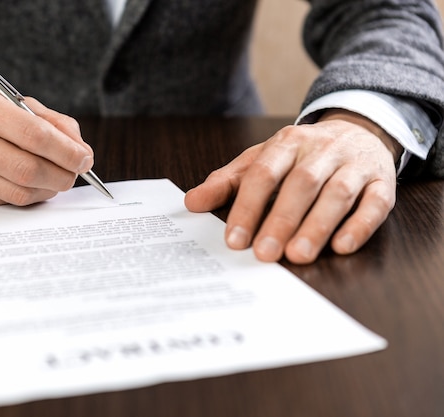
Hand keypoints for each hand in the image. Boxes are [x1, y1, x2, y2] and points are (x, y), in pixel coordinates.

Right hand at [0, 86, 93, 206]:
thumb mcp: (11, 103)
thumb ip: (51, 123)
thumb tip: (82, 152)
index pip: (34, 134)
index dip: (66, 151)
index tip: (85, 159)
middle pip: (28, 169)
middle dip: (62, 175)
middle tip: (74, 173)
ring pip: (19, 191)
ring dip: (48, 189)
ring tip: (55, 179)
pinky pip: (4, 201)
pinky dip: (26, 196)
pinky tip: (29, 185)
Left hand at [184, 109, 402, 263]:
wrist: (358, 130)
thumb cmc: (300, 155)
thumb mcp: (261, 160)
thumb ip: (227, 182)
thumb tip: (191, 202)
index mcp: (287, 142)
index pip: (263, 174)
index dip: (248, 207)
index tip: (235, 240)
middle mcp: (322, 150)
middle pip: (301, 184)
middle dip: (282, 220)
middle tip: (265, 254)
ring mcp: (354, 164)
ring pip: (337, 194)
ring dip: (318, 226)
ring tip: (298, 255)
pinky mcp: (382, 181)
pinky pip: (375, 202)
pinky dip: (360, 224)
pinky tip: (342, 246)